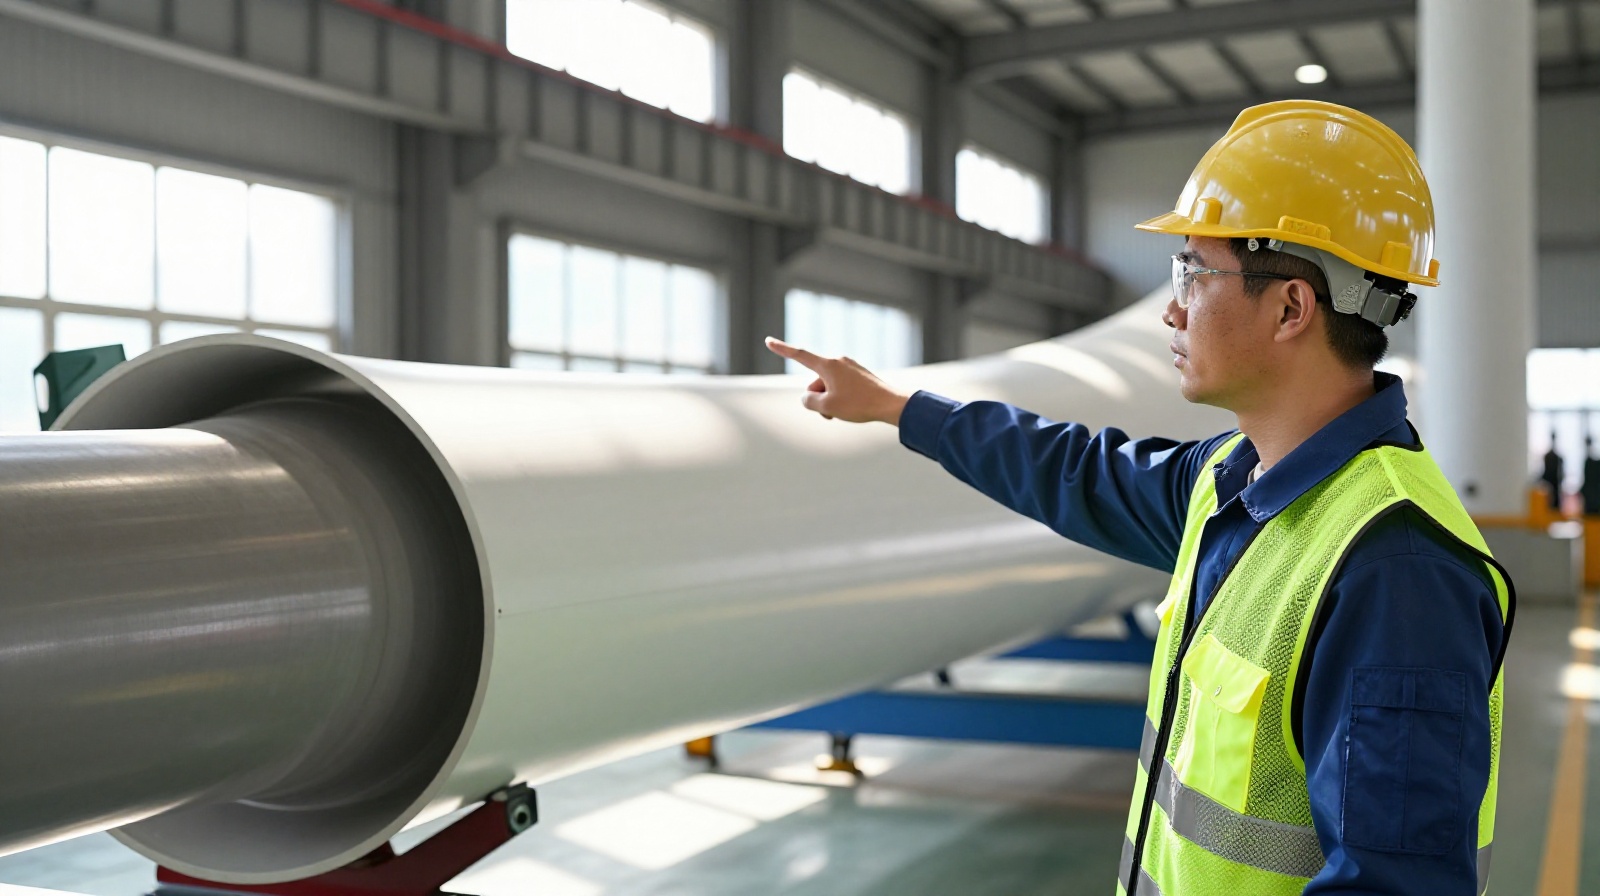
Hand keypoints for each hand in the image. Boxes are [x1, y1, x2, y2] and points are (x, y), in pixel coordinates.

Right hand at [764, 337, 911, 425]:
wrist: (891, 404)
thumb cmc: (859, 404)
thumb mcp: (827, 406)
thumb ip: (809, 401)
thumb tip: (808, 396)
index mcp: (828, 365)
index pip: (800, 355)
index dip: (782, 349)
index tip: (769, 341)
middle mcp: (838, 361)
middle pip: (815, 382)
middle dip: (817, 398)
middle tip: (831, 413)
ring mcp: (850, 367)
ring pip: (828, 386)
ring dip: (829, 401)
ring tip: (844, 412)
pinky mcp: (859, 375)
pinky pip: (841, 387)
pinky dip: (840, 399)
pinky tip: (853, 408)